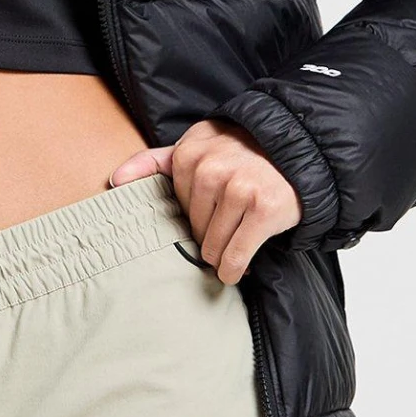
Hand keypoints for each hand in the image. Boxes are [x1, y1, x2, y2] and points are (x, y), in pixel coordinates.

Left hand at [108, 120, 301, 283]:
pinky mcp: (263, 209)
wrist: (300, 148)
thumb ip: (156, 161)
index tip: (211, 216)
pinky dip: (235, 270)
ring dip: (222, 258)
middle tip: (227, 234)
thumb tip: (115, 181)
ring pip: (212, 246)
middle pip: (193, 229)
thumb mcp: (199, 145)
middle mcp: (211, 169)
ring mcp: (238, 188)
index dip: (194, 217)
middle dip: (209, 238)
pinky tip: (237, 271)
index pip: (175, 208)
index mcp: (189, 153)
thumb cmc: (243, 151)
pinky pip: (236, 256)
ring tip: (233, 249)